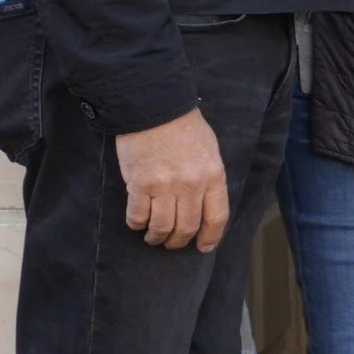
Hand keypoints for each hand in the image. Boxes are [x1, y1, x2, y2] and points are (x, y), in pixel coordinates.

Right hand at [116, 108, 228, 251]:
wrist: (155, 107)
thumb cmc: (183, 126)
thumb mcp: (209, 150)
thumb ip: (209, 177)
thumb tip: (205, 204)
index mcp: (213, 175)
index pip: (216, 217)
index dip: (210, 237)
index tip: (203, 246)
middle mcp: (191, 184)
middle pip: (187, 226)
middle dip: (178, 241)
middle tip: (172, 243)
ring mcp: (165, 186)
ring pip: (162, 227)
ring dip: (156, 237)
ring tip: (153, 237)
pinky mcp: (140, 185)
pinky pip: (138, 216)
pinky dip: (137, 224)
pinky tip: (138, 222)